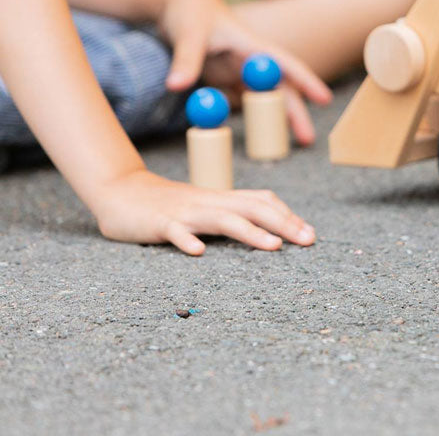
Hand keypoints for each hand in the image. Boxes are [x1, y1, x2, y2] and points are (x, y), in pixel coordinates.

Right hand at [90, 169, 315, 254]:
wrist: (121, 192)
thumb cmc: (169, 205)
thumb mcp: (206, 208)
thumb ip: (232, 216)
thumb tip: (268, 231)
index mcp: (221, 199)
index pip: (262, 201)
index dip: (287, 215)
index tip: (310, 233)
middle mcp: (209, 202)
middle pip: (252, 208)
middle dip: (284, 223)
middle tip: (308, 240)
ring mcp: (185, 213)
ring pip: (222, 219)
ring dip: (250, 232)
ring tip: (274, 246)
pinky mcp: (159, 224)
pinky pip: (174, 232)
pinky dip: (186, 241)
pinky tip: (199, 254)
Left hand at [156, 0, 331, 144]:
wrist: (173, 2)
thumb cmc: (188, 10)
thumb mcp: (188, 33)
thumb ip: (186, 61)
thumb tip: (176, 86)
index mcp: (251, 45)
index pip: (285, 65)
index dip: (306, 81)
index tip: (325, 99)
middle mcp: (250, 60)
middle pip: (279, 89)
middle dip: (295, 114)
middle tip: (308, 140)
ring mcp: (237, 71)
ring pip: (262, 99)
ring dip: (275, 120)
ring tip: (290, 143)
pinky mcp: (223, 79)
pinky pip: (237, 101)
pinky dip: (246, 117)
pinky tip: (256, 133)